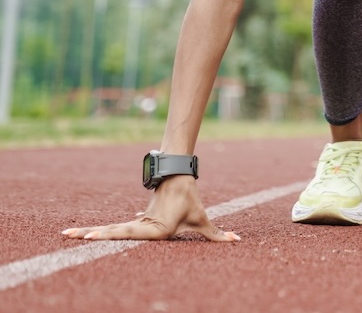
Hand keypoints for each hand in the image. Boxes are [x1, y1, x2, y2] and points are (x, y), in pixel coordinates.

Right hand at [61, 175, 239, 241]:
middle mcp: (144, 226)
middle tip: (68, 234)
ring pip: (114, 230)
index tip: (93, 233)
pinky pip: (120, 228)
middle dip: (93, 234)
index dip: (112, 234)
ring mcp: (138, 223)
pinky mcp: (138, 221)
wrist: (179, 177)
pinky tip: (89, 235)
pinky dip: (104, 232)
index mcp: (156, 229)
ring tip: (68, 234)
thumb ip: (218, 235)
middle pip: (116, 232)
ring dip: (93, 232)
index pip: (131, 234)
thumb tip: (238, 241)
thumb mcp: (204, 219)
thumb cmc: (191, 199)